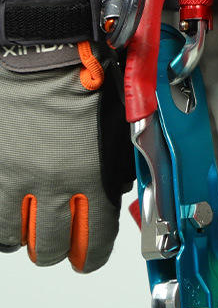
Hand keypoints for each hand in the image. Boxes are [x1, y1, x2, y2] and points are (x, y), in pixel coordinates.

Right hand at [0, 41, 132, 271]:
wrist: (43, 51)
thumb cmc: (85, 80)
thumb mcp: (117, 129)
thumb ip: (114, 170)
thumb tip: (115, 196)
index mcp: (91, 176)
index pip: (95, 242)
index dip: (93, 255)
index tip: (89, 256)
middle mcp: (49, 185)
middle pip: (50, 248)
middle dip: (57, 246)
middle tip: (58, 234)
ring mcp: (9, 179)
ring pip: (11, 239)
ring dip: (22, 232)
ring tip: (27, 215)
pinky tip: (6, 205)